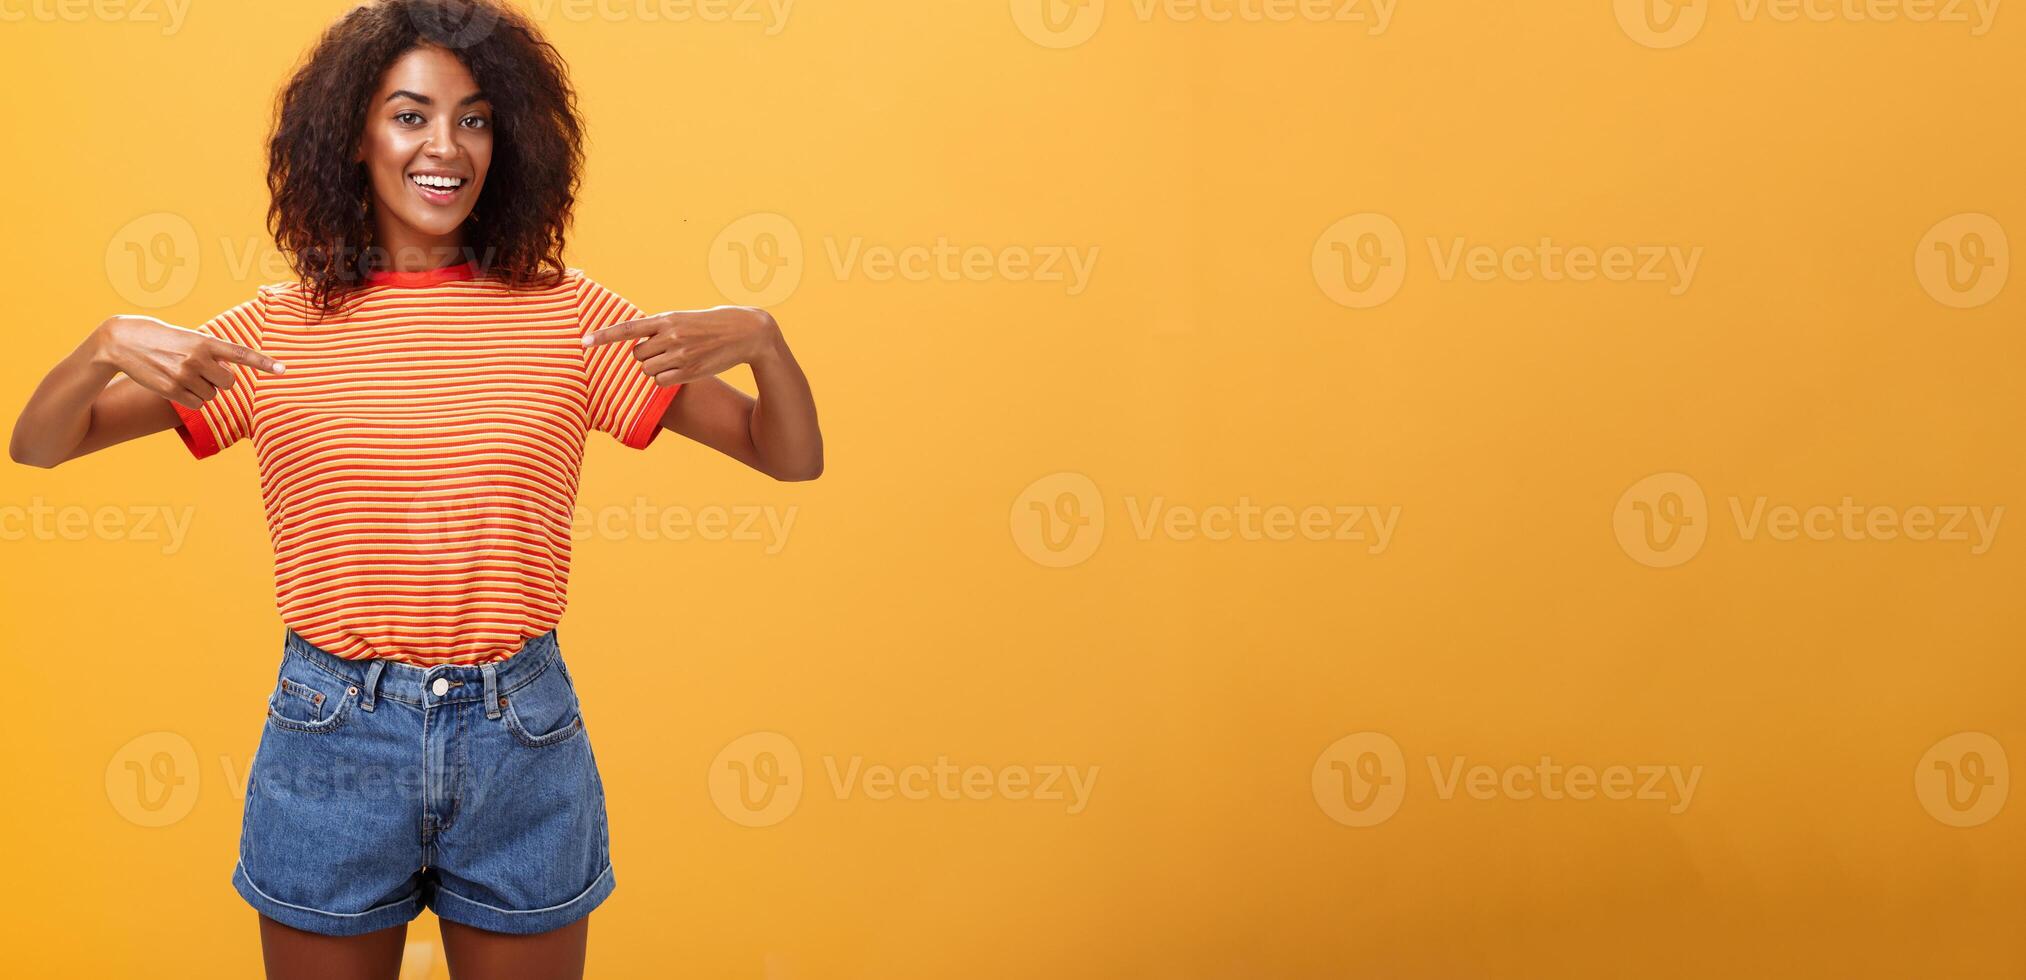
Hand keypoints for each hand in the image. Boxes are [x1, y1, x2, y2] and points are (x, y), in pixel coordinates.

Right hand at [90, 315, 285, 411]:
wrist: (121, 341)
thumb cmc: (160, 337)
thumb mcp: (188, 337)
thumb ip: (211, 352)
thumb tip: (229, 372)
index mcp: (205, 341)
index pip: (241, 353)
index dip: (263, 363)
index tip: (283, 370)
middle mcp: (197, 358)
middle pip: (229, 383)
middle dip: (221, 380)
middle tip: (203, 371)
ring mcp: (184, 375)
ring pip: (213, 395)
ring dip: (203, 389)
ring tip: (182, 373)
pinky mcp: (171, 390)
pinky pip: (198, 404)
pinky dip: (192, 399)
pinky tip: (176, 385)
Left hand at [581, 306, 780, 386]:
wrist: (746, 333)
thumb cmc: (713, 324)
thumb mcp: (684, 318)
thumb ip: (661, 328)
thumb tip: (638, 344)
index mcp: (666, 318)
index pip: (627, 328)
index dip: (604, 336)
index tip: (584, 342)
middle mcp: (670, 335)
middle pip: (637, 354)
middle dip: (645, 355)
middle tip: (665, 350)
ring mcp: (679, 355)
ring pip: (647, 369)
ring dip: (655, 367)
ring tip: (677, 359)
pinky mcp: (688, 371)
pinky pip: (660, 382)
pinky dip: (665, 379)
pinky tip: (682, 370)